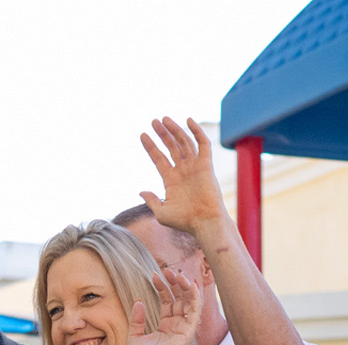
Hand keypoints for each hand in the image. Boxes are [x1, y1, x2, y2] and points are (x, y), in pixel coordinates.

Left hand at [126, 269, 199, 344]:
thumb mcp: (134, 337)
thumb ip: (136, 320)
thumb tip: (138, 301)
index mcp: (166, 326)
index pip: (167, 301)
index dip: (162, 287)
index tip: (154, 275)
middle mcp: (177, 325)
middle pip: (179, 298)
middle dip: (175, 283)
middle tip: (167, 270)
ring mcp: (184, 327)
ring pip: (189, 301)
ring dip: (184, 286)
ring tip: (176, 273)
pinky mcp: (189, 331)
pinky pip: (195, 311)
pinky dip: (194, 296)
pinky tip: (190, 284)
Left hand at [139, 117, 229, 245]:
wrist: (204, 222)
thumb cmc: (184, 221)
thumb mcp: (161, 212)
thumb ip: (151, 200)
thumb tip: (141, 191)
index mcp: (171, 180)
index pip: (159, 158)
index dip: (151, 146)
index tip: (142, 135)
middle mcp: (182, 171)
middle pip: (171, 147)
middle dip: (162, 134)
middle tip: (153, 121)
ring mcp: (194, 167)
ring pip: (184, 143)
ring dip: (175, 130)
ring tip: (164, 119)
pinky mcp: (206, 165)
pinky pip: (202, 144)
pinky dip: (197, 131)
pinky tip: (188, 120)